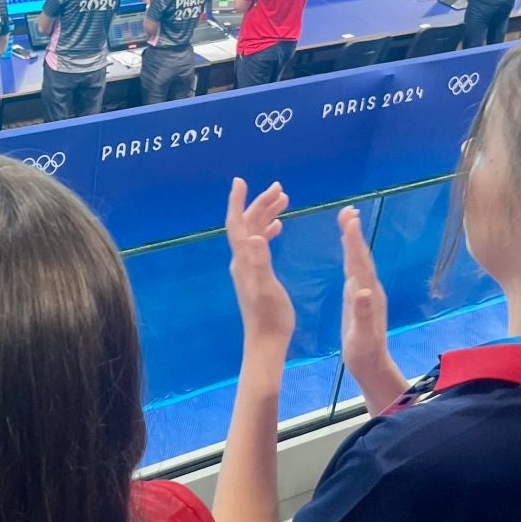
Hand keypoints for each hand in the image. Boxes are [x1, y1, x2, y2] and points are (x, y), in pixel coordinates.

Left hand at [226, 178, 293, 351]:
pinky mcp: (257, 273)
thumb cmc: (270, 316)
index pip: (236, 224)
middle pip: (247, 223)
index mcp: (243, 259)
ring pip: (254, 232)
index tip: (241, 181)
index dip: (238, 201)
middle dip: (260, 203)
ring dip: (266, 214)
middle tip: (280, 188)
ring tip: (284, 199)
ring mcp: (248, 266)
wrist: (267, 340)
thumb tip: (254, 237)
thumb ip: (260, 262)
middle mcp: (242, 259)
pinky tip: (279, 226)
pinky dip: (268, 230)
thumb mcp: (267, 288)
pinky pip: (259, 244)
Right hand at [339, 203, 392, 377]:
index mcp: (366, 294)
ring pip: (359, 260)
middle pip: (360, 255)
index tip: (350, 219)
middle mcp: (369, 288)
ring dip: (353, 240)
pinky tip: (346, 249)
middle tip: (347, 210)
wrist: (371, 365)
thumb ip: (363, 313)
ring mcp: (365, 292)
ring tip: (347, 220)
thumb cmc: (363, 353)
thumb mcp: (362, 335)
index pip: (359, 262)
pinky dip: (351, 254)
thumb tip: (361, 290)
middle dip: (354, 233)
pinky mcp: (360, 298)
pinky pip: (355, 269)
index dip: (354, 241)